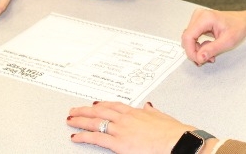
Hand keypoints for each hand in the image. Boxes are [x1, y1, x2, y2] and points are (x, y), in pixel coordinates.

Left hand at [68, 101, 191, 153]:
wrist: (175, 140)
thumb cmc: (172, 132)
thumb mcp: (162, 117)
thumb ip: (152, 112)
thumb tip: (148, 106)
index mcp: (136, 112)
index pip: (114, 106)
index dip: (102, 104)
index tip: (94, 104)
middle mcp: (126, 118)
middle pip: (101, 111)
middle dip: (86, 110)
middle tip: (75, 110)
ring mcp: (120, 130)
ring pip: (95, 122)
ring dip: (80, 120)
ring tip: (70, 120)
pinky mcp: (118, 143)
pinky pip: (96, 138)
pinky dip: (83, 136)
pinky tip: (75, 137)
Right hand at [182, 9, 245, 65]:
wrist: (243, 22)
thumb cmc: (238, 28)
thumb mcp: (227, 41)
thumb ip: (212, 49)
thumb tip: (199, 57)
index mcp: (205, 18)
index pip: (188, 37)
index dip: (190, 51)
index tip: (199, 61)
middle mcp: (199, 16)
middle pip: (187, 39)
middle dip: (195, 52)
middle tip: (208, 59)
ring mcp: (197, 18)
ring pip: (189, 40)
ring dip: (198, 50)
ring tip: (211, 55)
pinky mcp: (198, 23)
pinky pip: (193, 38)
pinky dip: (199, 47)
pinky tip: (209, 50)